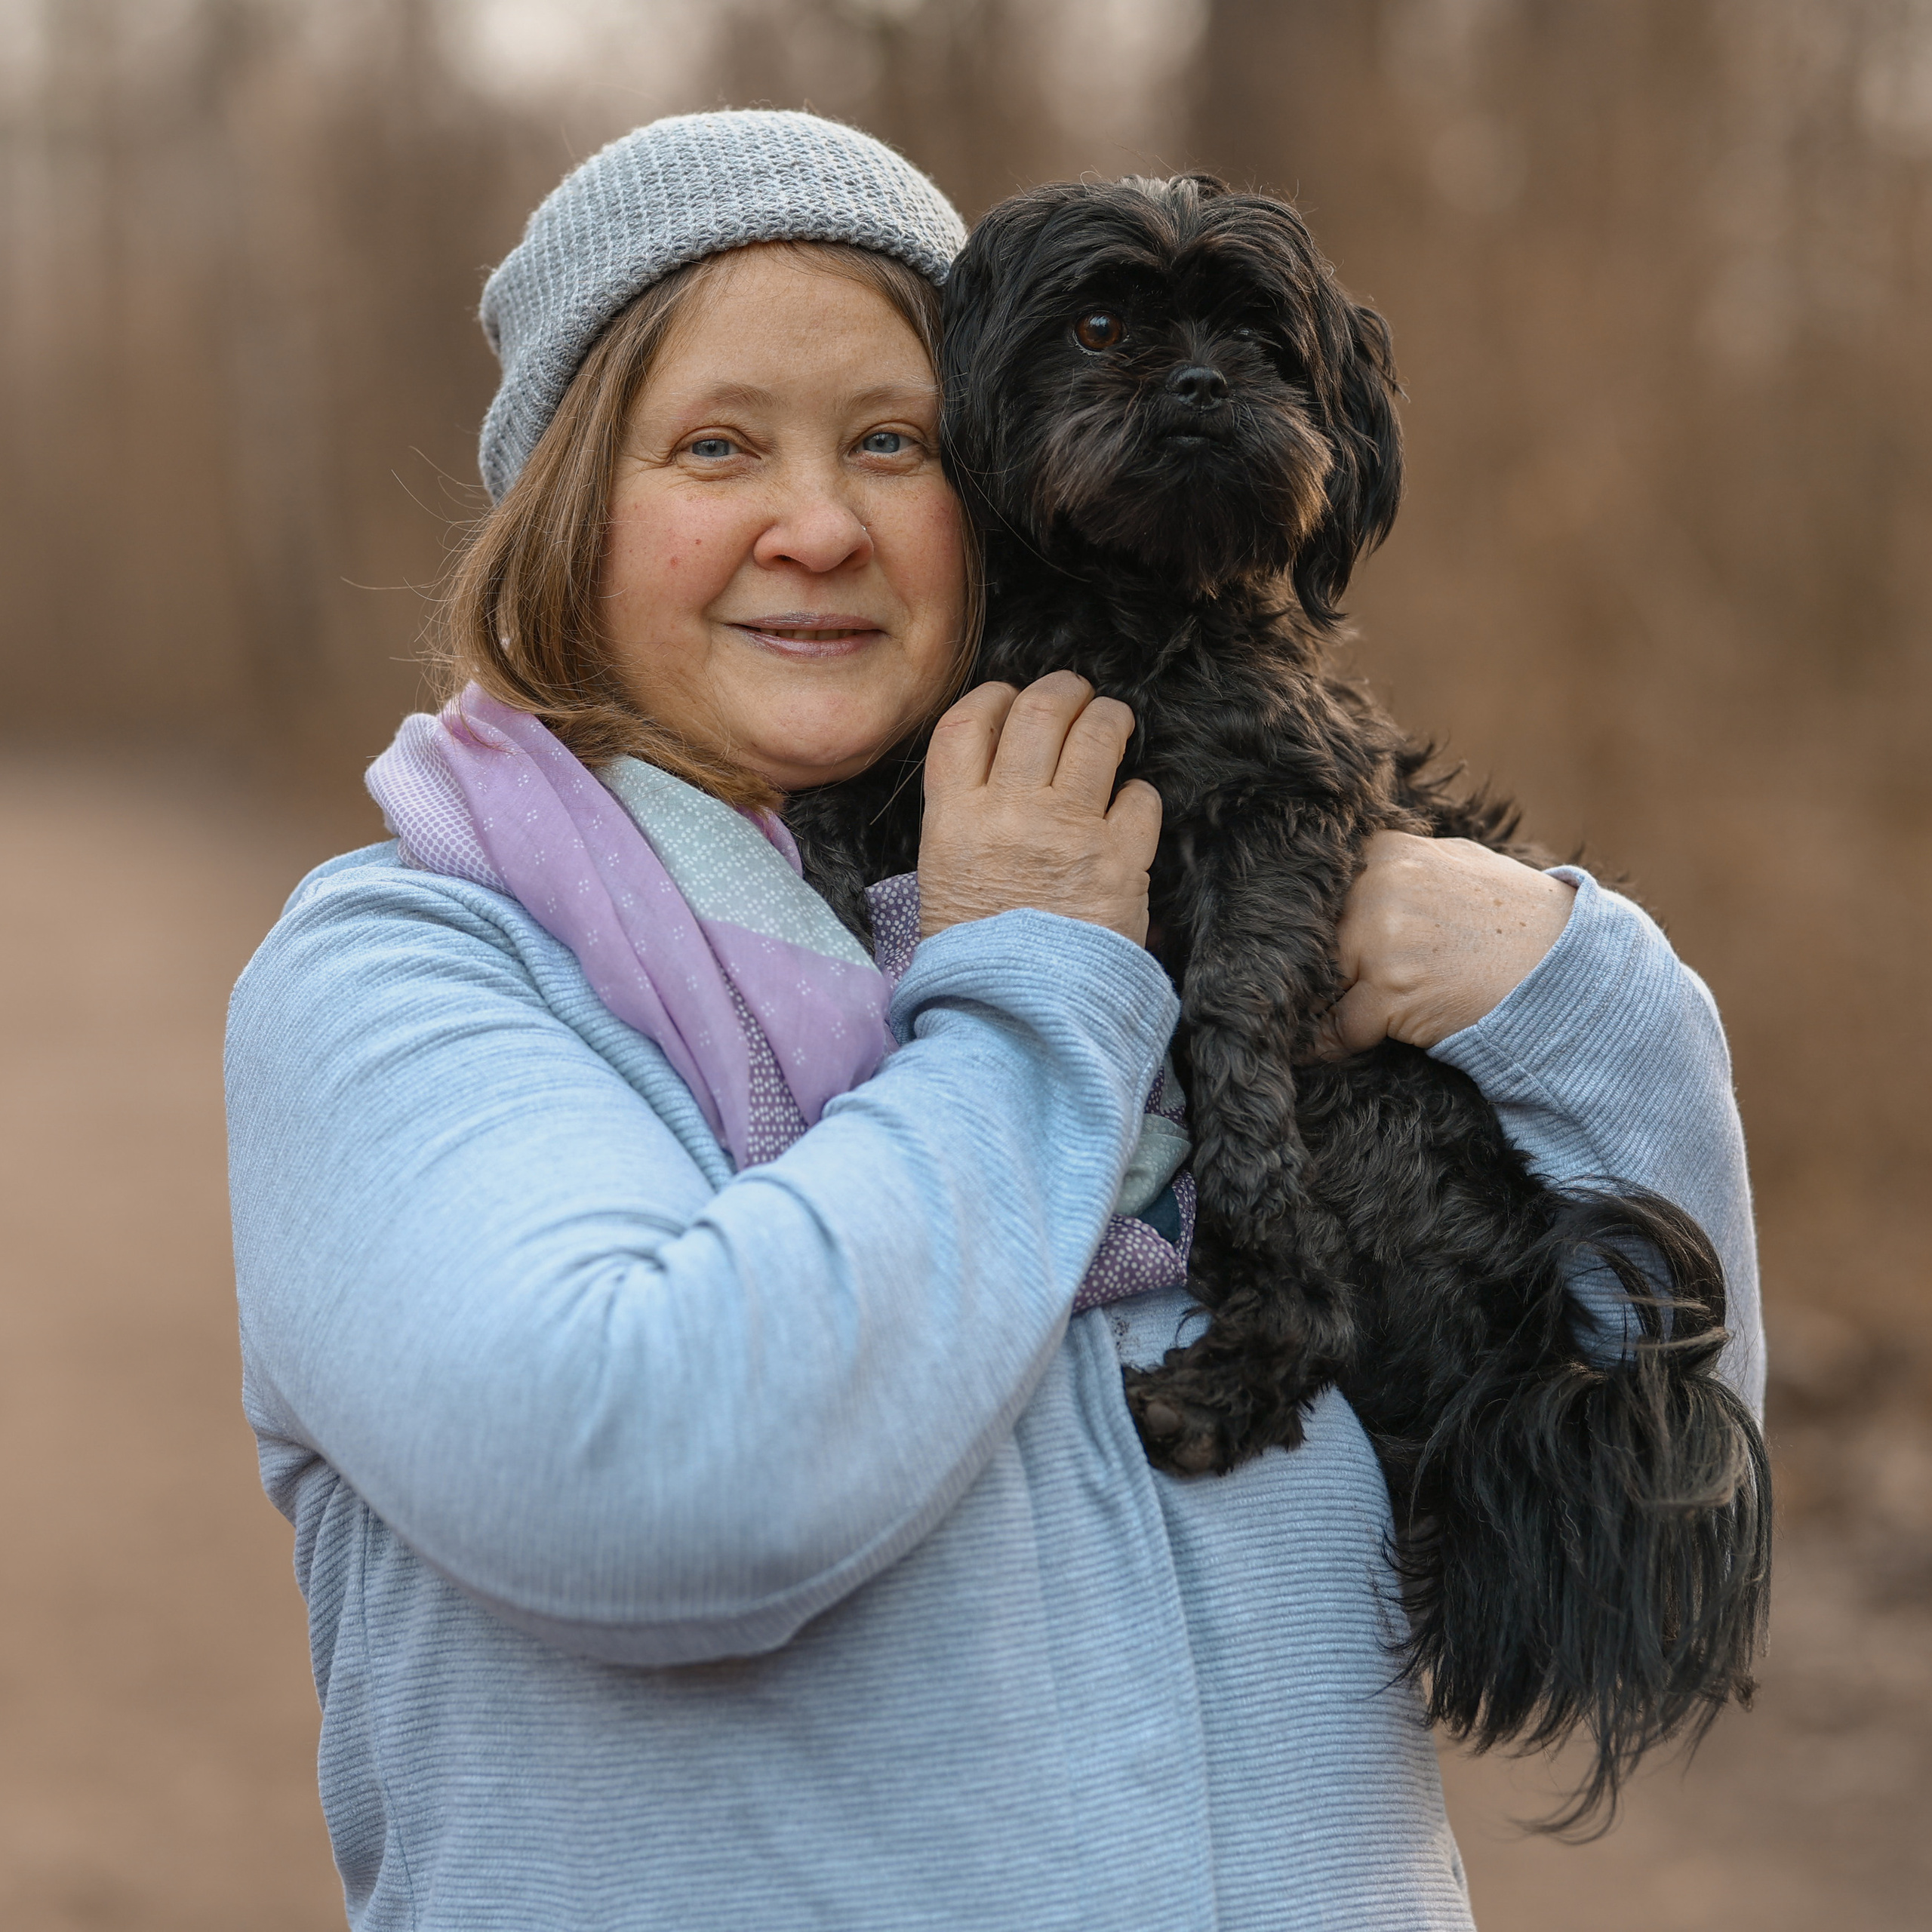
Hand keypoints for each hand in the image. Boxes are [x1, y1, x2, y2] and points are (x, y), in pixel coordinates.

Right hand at [918, 672, 1162, 944]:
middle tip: (1078, 696)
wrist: (1013, 1020)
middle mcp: (1009, 812)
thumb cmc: (975, 961)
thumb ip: (966, 824)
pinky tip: (1130, 812)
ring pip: (1098, 735)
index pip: (967, 722)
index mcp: (953, 819)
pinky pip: (1141, 797)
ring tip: (1114, 724)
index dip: (994, 697)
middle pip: (1040, 711)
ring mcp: (1068, 832)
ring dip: (1110, 720)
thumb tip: (999, 778)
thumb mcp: (941, 883)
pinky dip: (1140, 797)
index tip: (1011, 699)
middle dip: (1065, 691)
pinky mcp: (1120, 861)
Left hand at [1315, 831, 1575, 1057]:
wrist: (1569, 970)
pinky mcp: (1390, 990)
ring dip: (1333, 1004)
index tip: (1322, 948)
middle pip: (1320, 939)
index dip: (1325, 926)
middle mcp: (1380, 886)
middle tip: (1330, 990)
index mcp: (1389, 852)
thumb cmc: (1517, 922)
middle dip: (1328, 968)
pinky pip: (1340, 1027)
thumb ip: (1402, 867)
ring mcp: (1382, 937)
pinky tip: (1335, 1047)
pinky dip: (1335, 1043)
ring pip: (1327, 982)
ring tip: (1342, 1015)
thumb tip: (1352, 878)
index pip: (1325, 892)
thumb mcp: (1459, 865)